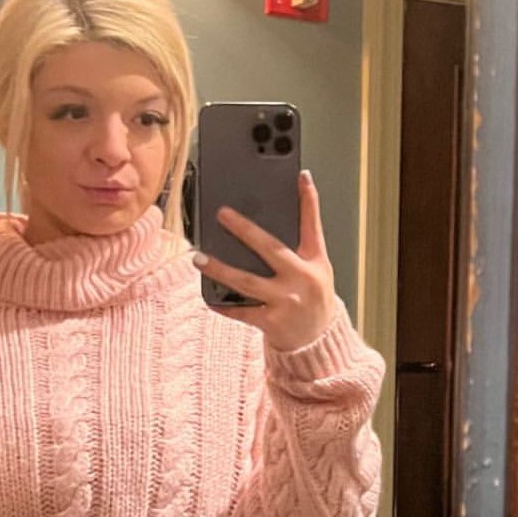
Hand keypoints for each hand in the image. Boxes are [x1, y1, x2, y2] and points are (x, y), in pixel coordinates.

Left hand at [191, 171, 338, 350]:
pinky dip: (223, 304)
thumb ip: (306, 236)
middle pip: (270, 249)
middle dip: (245, 230)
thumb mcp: (318, 265)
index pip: (312, 226)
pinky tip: (208, 295)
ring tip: (199, 258)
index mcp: (313, 262)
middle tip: (222, 214)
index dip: (309, 200)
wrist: (318, 341)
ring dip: (220, 269)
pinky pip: (241, 312)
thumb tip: (296, 195)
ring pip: (246, 282)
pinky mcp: (272, 323)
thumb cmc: (312, 296)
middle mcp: (301, 280)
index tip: (301, 176)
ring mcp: (286, 302)